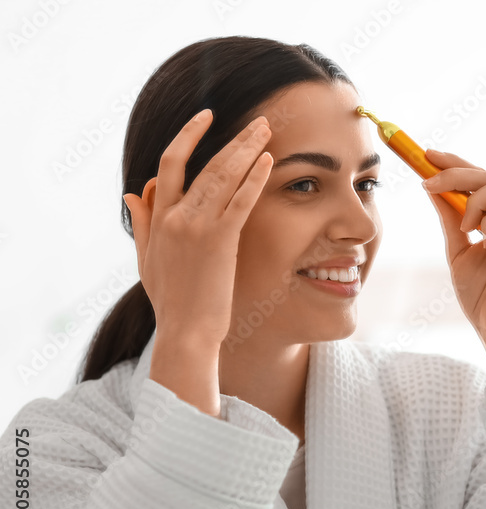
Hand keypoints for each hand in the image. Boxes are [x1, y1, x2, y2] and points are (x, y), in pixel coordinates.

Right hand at [123, 110, 272, 349]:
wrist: (185, 332)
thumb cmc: (171, 301)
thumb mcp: (148, 259)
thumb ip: (144, 222)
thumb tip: (134, 192)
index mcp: (161, 217)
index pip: (171, 163)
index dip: (189, 135)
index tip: (208, 116)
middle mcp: (177, 216)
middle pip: (206, 163)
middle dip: (235, 139)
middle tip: (259, 122)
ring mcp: (198, 227)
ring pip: (224, 176)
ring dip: (248, 150)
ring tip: (266, 130)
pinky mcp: (221, 242)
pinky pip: (240, 202)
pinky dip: (254, 179)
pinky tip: (268, 161)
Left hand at [421, 149, 485, 340]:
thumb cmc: (481, 294)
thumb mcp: (457, 248)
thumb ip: (450, 218)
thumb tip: (432, 187)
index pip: (483, 177)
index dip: (456, 162)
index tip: (427, 155)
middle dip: (456, 172)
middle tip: (428, 182)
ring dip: (475, 199)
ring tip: (465, 228)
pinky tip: (481, 243)